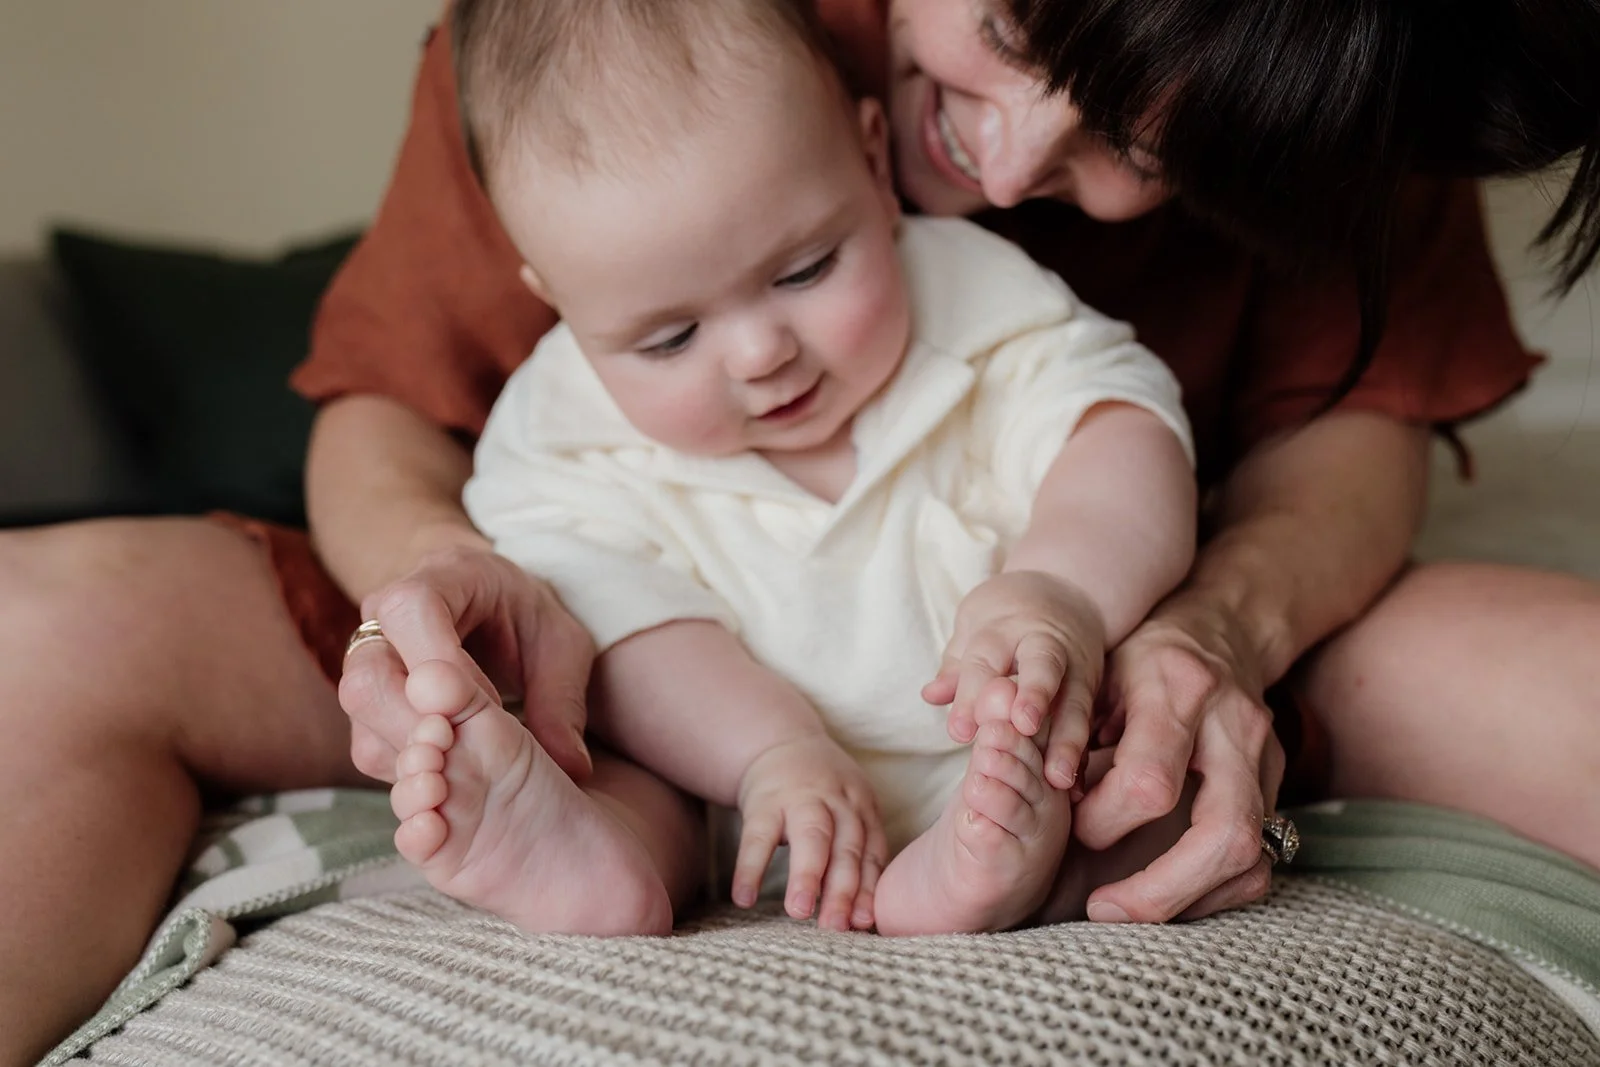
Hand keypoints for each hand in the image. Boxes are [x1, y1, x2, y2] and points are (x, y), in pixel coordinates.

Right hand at [339, 545, 595, 783]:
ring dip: (412, 750)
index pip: (413, 611)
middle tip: (473, 749)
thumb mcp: (562, 647)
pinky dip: (406, 766)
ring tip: (467, 766)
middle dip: (420, 722)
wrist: (494, 610)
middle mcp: (384, 614)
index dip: (439, 664)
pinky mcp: (366, 702)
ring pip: (363, 714)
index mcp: (441, 578)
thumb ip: (563, 700)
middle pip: (370, 673)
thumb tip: (571, 767)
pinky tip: (451, 773)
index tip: (483, 707)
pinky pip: (368, 742)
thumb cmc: (529, 619)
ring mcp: (365, 658)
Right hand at [733, 734, 886, 931]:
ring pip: (810, 837)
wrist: (781, 743)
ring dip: (807, 875)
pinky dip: (751, 868)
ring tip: (798, 912)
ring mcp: (800, 798)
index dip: (869, 890)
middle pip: (846, 847)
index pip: (870, 853)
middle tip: (835, 926)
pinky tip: (744, 898)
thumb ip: (856, 857)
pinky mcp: (764, 801)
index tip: (864, 925)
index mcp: (862, 809)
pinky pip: (757, 836)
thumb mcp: (849, 813)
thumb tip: (860, 921)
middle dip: (843, 889)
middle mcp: (837, 802)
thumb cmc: (822, 796)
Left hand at [922, 570, 1105, 790]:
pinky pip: (1091, 720)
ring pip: (1075, 700)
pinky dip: (1084, 751)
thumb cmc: (1007, 617)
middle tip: (1024, 727)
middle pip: (1042, 666)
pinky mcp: (1095, 685)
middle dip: (1034, 694)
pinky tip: (1077, 784)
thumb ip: (957, 668)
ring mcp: (1077, 663)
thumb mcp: (975, 630)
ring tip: (1057, 778)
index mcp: (1006, 627)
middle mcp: (1046, 642)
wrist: (1068, 590)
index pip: (986, 660)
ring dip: (1067, 739)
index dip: (973, 695)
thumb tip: (931, 695)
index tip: (960, 732)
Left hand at [1075, 586, 1285, 921]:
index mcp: (1180, 690)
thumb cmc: (1139, 654)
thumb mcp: (1094, 669)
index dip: (1103, 820)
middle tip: (1102, 910)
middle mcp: (1235, 728)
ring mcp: (1267, 761)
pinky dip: (1213, 889)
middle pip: (1222, 834)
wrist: (1221, 626)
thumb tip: (1058, 798)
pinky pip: (1258, 858)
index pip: (1150, 784)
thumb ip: (1072, 727)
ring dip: (1189, 900)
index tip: (1072, 824)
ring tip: (1131, 910)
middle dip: (1161, 888)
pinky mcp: (1277, 786)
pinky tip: (1168, 893)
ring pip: (1249, 857)